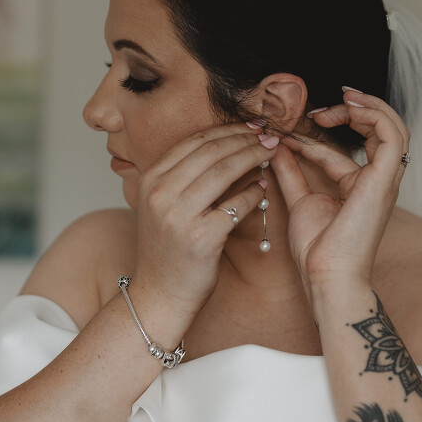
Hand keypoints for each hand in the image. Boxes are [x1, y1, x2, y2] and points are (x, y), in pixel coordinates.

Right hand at [131, 123, 267, 325]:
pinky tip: (263, 188)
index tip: (250, 125)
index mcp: (150, 179)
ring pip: (224, 172)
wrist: (158, 295)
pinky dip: (253, 194)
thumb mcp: (161, 206)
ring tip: (271, 152)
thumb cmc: (166, 249)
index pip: (194, 142)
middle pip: (211, 152)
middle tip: (268, 134)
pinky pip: (236, 206)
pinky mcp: (201, 238)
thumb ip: (183, 177)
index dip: (226, 129)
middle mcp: (161, 193)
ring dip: (252, 157)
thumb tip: (224, 145)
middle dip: (244, 138)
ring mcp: (179, 215)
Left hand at [267, 91, 410, 293]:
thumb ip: (291, 172)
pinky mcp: (384, 181)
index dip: (322, 131)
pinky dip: (375, 116)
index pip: (348, 148)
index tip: (291, 126)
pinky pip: (393, 137)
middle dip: (356, 110)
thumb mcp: (300, 200)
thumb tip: (279, 146)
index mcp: (360, 187)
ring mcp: (385, 181)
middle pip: (382, 132)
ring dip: (370, 107)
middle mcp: (378, 181)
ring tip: (344, 98)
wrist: (326, 274)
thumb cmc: (318, 250)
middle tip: (325, 106)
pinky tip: (350, 109)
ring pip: (396, 129)